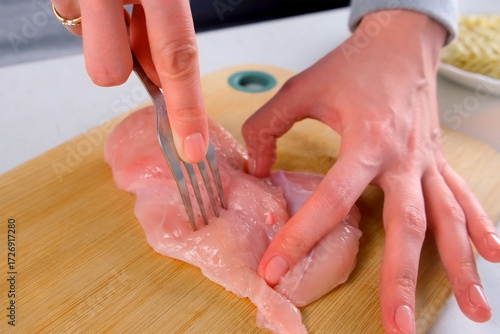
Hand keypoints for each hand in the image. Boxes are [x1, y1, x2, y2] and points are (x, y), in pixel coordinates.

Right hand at [51, 0, 207, 162]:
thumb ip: (165, 31)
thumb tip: (163, 83)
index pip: (177, 57)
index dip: (185, 109)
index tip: (191, 149)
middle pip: (107, 72)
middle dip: (120, 66)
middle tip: (127, 34)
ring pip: (87, 47)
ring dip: (107, 36)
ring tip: (116, 3)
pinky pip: (72, 24)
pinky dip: (90, 19)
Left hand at [242, 10, 499, 332]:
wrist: (399, 39)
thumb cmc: (353, 64)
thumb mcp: (300, 90)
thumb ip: (268, 127)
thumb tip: (256, 169)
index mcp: (367, 141)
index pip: (333, 201)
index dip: (300, 237)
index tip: (276, 270)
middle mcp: (404, 159)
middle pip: (407, 228)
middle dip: (402, 280)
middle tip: (398, 326)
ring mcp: (427, 162)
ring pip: (448, 221)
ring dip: (461, 268)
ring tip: (474, 310)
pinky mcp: (439, 160)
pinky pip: (465, 198)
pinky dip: (480, 228)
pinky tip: (493, 257)